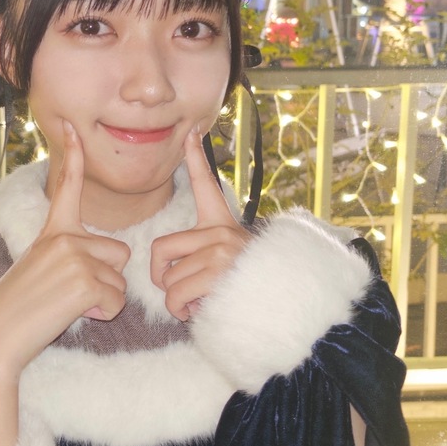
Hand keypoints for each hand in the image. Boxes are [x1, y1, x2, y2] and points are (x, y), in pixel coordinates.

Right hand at [0, 122, 130, 376]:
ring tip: (67, 307)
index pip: (67, 187)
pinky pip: (116, 302)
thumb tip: (101, 268)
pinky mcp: (84, 281)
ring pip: (120, 282)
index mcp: (53, 232)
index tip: (71, 125)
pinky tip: (73, 316)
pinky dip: (101, 316)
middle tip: (70, 295)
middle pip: (119, 253)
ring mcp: (75, 256)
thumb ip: (68, 257)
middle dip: (107, 279)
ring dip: (103, 301)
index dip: (74, 156)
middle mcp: (65, 237)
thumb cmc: (17, 310)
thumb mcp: (39, 269)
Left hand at [149, 127, 250, 320]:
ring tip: (200, 304)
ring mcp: (219, 252)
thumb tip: (169, 276)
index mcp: (222, 225)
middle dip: (161, 277)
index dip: (196, 158)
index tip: (190, 133)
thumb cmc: (249, 288)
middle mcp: (221, 233)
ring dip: (176, 302)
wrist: (286, 305)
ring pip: (167, 280)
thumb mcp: (230, 263)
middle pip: (160, 250)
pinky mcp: (218, 273)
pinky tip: (198, 312)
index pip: (205, 186)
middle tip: (177, 292)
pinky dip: (180, 312)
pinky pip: (175, 296)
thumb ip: (202, 259)